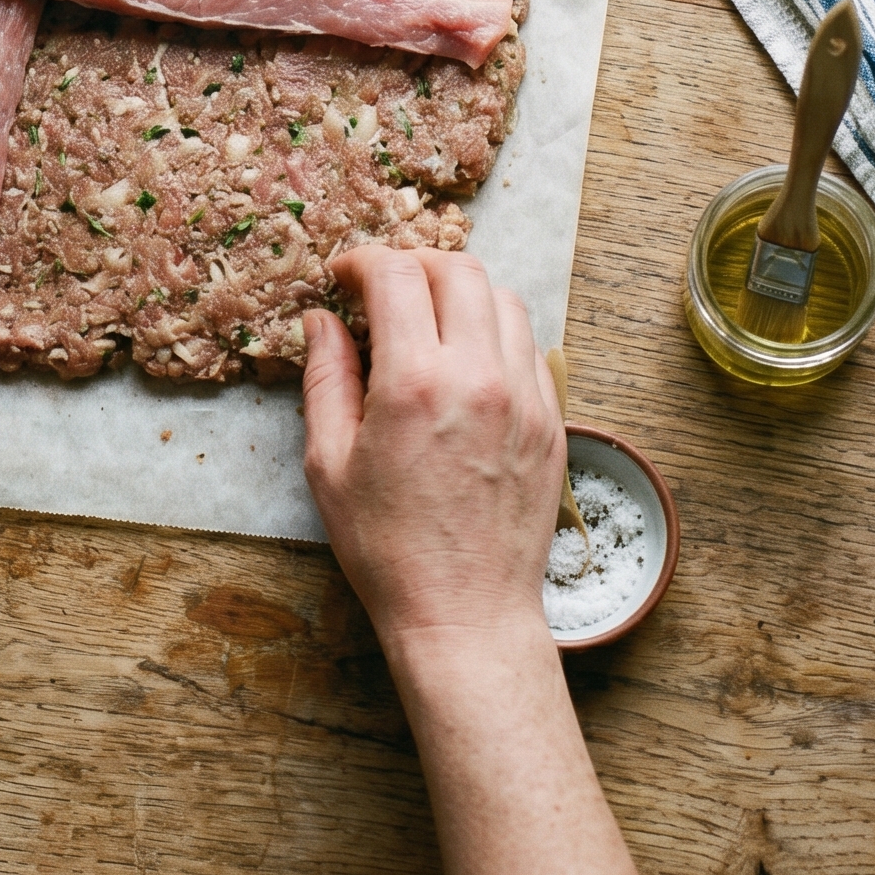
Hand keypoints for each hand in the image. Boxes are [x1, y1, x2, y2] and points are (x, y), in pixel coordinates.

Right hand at [302, 244, 561, 660]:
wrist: (465, 614)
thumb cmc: (388, 548)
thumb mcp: (328, 462)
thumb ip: (325, 377)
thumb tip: (322, 322)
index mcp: (414, 383)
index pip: (395, 274)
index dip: (361, 260)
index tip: (343, 277)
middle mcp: (478, 377)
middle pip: (458, 269)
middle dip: (413, 264)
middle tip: (383, 290)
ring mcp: (525, 397)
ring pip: (504, 298)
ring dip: (460, 293)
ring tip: (429, 321)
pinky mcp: (552, 422)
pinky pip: (530, 346)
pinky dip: (496, 333)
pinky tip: (466, 361)